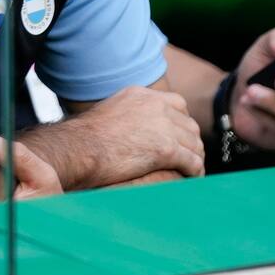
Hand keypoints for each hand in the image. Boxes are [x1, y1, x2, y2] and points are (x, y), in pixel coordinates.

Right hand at [73, 86, 204, 186]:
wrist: (79, 149)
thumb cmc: (85, 139)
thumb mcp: (109, 113)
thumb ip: (127, 116)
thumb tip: (132, 131)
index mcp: (141, 95)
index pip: (177, 104)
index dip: (180, 123)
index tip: (178, 137)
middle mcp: (155, 105)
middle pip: (189, 124)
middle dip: (190, 142)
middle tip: (188, 158)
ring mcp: (162, 126)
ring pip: (194, 144)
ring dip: (194, 158)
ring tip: (191, 172)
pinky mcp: (166, 149)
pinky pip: (192, 162)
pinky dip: (195, 172)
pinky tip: (191, 179)